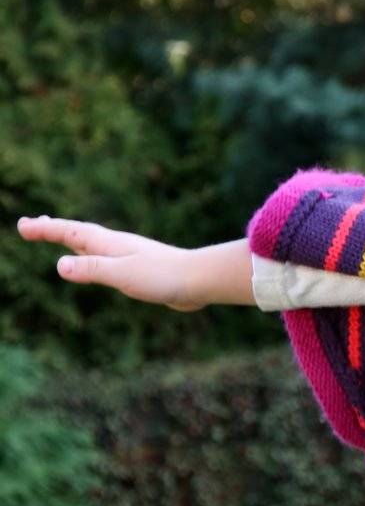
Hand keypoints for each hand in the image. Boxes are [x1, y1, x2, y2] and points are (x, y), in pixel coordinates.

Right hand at [15, 215, 208, 311]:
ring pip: (92, 244)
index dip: (45, 229)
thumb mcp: (122, 275)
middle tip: (31, 225)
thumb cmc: (163, 277)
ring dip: (72, 239)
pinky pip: (106, 258)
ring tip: (60, 237)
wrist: (200, 280)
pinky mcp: (139, 268)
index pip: (69, 232)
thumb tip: (59, 265)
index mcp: (108, 244)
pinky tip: (98, 262)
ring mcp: (128, 255)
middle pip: (77, 233)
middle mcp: (116, 245)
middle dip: (53, 229)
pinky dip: (92, 254)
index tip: (22, 225)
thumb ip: (92, 270)